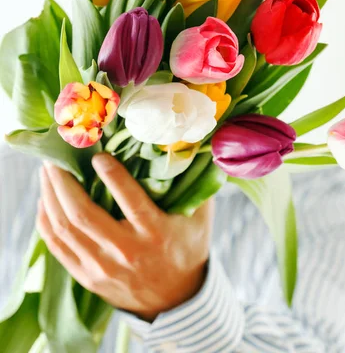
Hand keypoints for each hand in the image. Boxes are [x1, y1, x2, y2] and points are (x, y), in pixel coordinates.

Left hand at [36, 154, 213, 320]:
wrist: (177, 299)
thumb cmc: (187, 247)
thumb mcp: (199, 218)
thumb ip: (193, 184)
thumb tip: (183, 146)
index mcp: (156, 233)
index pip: (131, 202)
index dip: (112, 176)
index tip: (98, 155)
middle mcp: (126, 252)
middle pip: (83, 215)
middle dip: (64, 181)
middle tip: (56, 156)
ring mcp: (102, 268)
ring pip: (65, 229)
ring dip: (51, 195)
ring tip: (47, 171)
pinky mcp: (87, 278)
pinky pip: (57, 247)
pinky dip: (46, 220)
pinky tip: (45, 199)